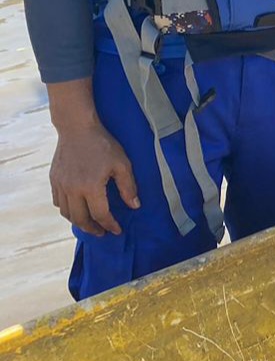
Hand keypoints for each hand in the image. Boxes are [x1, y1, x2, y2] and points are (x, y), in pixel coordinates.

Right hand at [51, 122, 138, 236]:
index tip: (117, 230)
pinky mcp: (53, 179)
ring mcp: (60, 185)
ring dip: (78, 221)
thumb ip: (128, 187)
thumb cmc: (103, 144)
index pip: (101, 215)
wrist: (77, 128)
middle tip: (102, 232)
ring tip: (90, 223)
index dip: (110, 225)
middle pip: (80, 219)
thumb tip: (134, 206)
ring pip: (66, 213)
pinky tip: (76, 208)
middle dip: (92, 229)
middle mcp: (72, 190)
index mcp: (90, 187)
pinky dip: (67, 209)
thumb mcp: (122, 164)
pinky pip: (58, 202)